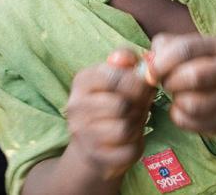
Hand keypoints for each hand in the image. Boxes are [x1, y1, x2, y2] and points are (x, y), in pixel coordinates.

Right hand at [65, 50, 155, 179]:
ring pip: (125, 128)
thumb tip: (131, 59)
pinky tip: (128, 141)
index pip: (115, 77)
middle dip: (137, 106)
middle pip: (122, 105)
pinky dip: (135, 145)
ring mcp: (83, 134)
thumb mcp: (116, 76)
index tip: (139, 87)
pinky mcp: (96, 156)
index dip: (136, 82)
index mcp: (82, 80)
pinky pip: (129, 150)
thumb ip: (126, 60)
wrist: (91, 144)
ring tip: (131, 122)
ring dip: (136, 126)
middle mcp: (76, 106)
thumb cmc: (111, 102)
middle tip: (137, 107)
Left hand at [147, 34, 215, 133]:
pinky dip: (179, 117)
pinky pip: (191, 122)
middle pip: (195, 76)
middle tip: (166, 84)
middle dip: (171, 82)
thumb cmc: (201, 66)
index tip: (149, 71)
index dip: (162, 61)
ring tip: (178, 96)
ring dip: (176, 101)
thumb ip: (165, 47)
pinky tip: (183, 109)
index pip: (186, 49)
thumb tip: (148, 62)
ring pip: (193, 104)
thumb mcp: (188, 49)